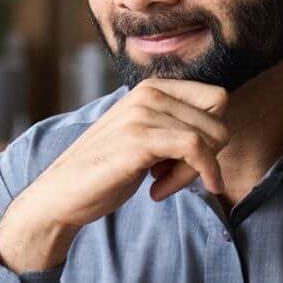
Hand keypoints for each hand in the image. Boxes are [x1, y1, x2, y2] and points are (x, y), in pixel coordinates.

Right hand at [0, 79, 228, 272]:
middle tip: (173, 177)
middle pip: (218, 119)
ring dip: (193, 172)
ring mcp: (143, 113)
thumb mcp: (145, 137)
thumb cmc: (105, 171)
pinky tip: (159, 193)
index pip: (217, 99)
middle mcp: (148, 93)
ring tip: (160, 185)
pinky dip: (193, 176)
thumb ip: (174, 126)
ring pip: (210, 137)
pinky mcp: (139, 139)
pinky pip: (196, 150)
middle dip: (207, 156)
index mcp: (152, 88)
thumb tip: (220, 132)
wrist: (61, 193)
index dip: (211, 135)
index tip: (185, 161)